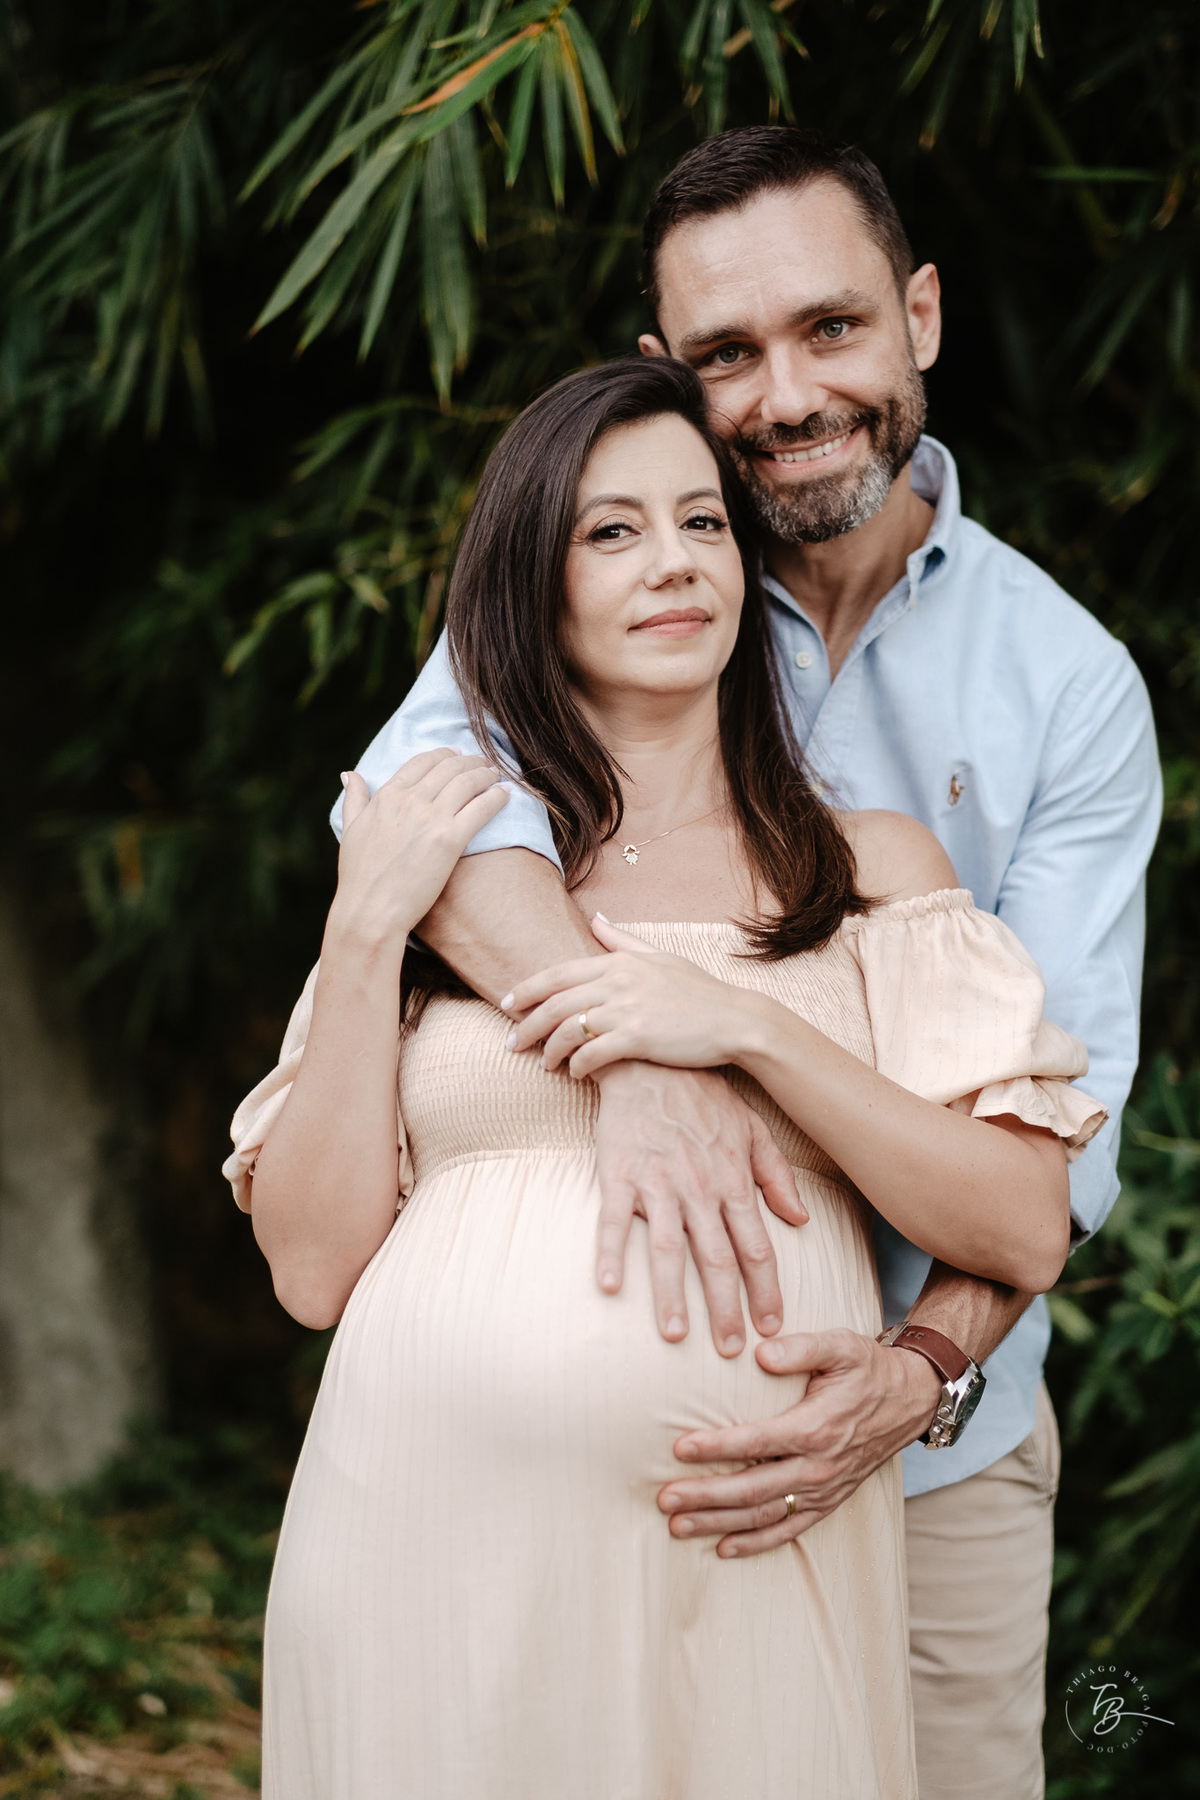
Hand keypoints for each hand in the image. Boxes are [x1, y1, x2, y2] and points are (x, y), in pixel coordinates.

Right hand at [331, 750, 506, 950]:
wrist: (371, 910)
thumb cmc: (359, 876)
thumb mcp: (351, 830)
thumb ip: (354, 799)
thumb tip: (350, 773)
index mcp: (387, 795)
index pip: (422, 761)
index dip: (444, 755)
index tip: (457, 755)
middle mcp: (410, 800)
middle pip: (449, 767)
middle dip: (471, 761)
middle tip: (484, 763)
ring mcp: (431, 818)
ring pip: (467, 781)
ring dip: (486, 773)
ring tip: (496, 774)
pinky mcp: (450, 839)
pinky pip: (481, 808)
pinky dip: (497, 796)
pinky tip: (506, 794)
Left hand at [504, 915, 762, 1076]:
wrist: (734, 1021)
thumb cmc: (699, 991)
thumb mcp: (660, 957)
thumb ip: (623, 942)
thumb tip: (595, 920)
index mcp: (618, 962)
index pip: (557, 973)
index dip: (526, 989)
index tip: (506, 1004)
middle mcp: (618, 981)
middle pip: (554, 1003)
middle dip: (526, 1024)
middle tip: (510, 1043)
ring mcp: (627, 1009)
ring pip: (567, 1029)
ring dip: (549, 1050)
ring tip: (543, 1064)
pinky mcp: (638, 1038)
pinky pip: (592, 1054)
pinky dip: (578, 1066)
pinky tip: (576, 1074)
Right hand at [590, 1061, 807, 1356]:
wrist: (651, 1058)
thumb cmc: (703, 1095)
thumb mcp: (752, 1129)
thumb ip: (776, 1176)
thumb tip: (800, 1220)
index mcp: (732, 1180)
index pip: (756, 1247)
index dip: (766, 1289)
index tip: (772, 1326)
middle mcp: (699, 1188)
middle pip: (717, 1259)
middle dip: (726, 1308)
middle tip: (730, 1349)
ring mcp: (657, 1182)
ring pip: (668, 1248)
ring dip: (673, 1294)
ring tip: (677, 1335)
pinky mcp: (619, 1173)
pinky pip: (613, 1219)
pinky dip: (610, 1253)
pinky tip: (609, 1287)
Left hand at [656, 1328, 941, 1552]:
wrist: (910, 1399)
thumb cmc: (867, 1368)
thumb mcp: (840, 1345)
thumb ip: (801, 1347)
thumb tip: (760, 1353)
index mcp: (817, 1427)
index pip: (757, 1441)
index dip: (718, 1447)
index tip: (680, 1448)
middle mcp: (819, 1466)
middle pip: (753, 1489)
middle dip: (705, 1496)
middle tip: (664, 1499)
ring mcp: (824, 1489)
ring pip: (764, 1515)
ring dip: (719, 1523)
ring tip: (678, 1527)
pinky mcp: (829, 1501)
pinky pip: (790, 1530)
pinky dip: (756, 1542)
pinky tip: (724, 1547)